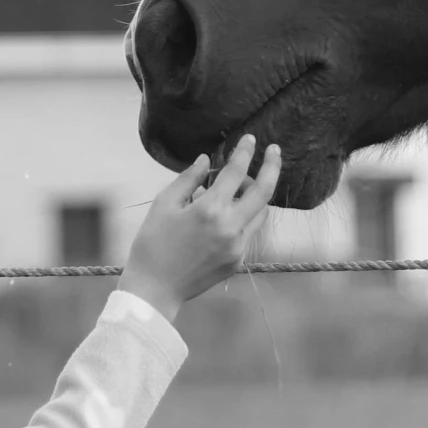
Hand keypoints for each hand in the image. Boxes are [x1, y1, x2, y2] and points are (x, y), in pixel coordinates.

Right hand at [120, 135, 281, 322]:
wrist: (155, 288)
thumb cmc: (152, 242)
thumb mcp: (164, 204)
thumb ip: (188, 179)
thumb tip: (206, 160)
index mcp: (210, 209)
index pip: (236, 172)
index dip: (245, 152)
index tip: (250, 138)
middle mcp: (230, 227)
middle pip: (264, 191)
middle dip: (272, 166)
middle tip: (275, 150)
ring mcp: (238, 247)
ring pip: (261, 212)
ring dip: (257, 194)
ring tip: (241, 186)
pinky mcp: (238, 261)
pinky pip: (249, 231)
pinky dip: (244, 216)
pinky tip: (227, 213)